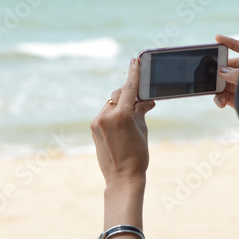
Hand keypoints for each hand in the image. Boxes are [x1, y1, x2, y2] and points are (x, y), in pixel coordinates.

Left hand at [91, 57, 155, 188]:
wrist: (122, 178)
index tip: (135, 60)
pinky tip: (123, 122)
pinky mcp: (93, 129)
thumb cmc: (138, 156)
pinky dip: (114, 113)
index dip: (133, 73)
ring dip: (121, 104)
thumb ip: (141, 111)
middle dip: (129, 93)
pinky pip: (105, 114)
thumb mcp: (142, 130)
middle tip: (142, 97)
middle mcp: (106, 116)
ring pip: (110, 103)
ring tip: (133, 113)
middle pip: (118, 94)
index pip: (129, 88)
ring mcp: (97, 122)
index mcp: (121, 115)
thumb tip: (145, 101)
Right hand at [212, 34, 238, 110]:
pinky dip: (220, 99)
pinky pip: (225, 97)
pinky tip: (220, 101)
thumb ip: (235, 72)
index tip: (218, 38)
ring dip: (217, 87)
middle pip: (229, 69)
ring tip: (214, 90)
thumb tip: (222, 71)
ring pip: (225, 84)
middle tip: (207, 74)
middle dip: (218, 72)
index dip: (230, 43)